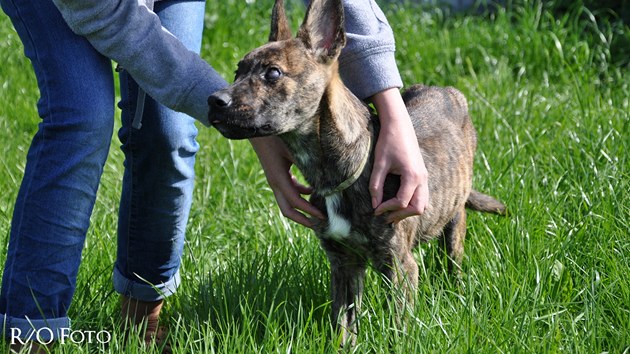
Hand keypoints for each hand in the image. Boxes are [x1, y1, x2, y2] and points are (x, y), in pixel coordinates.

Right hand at [250, 136, 324, 227]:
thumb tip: (327, 176)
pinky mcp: (277, 175)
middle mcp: (275, 183)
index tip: (323, 217)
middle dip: (302, 220)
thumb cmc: (277, 137)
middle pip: (287, 210)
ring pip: (287, 202)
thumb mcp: (295, 151)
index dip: (309, 211)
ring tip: (318, 211)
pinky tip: (313, 190)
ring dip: (302, 208)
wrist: (259, 129)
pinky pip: (289, 191)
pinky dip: (300, 194)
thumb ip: (308, 164)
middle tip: (318, 225)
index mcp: (279, 179)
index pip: (296, 202)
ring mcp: (275, 180)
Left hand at [369, 88, 428, 222]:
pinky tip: (398, 203)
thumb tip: (374, 206)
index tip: (375, 210)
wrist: (399, 124)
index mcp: (412, 176)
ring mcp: (424, 176)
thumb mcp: (379, 164)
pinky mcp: (422, 174)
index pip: (402, 202)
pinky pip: (422, 196)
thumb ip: (376, 186)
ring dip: (408, 211)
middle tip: (384, 217)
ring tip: (391, 213)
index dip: (387, 208)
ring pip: (423, 204)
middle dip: (401, 215)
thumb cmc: (388, 141)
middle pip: (418, 208)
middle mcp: (422, 178)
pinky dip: (412, 203)